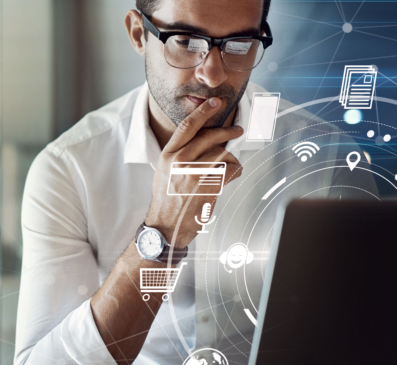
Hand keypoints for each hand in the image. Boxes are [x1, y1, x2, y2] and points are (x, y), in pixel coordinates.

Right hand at [145, 98, 243, 247]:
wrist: (166, 225)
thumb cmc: (166, 198)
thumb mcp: (164, 170)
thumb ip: (179, 152)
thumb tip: (202, 138)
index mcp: (168, 155)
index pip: (187, 126)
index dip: (203, 111)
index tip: (215, 102)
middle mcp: (180, 161)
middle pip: (209, 136)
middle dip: (227, 131)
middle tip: (237, 130)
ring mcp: (195, 174)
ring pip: (222, 153)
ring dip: (229, 159)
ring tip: (226, 167)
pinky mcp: (209, 186)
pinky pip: (230, 170)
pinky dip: (234, 172)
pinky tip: (228, 178)